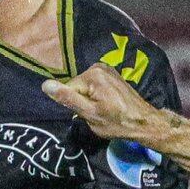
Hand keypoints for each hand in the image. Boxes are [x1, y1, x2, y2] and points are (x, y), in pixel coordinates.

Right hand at [41, 65, 165, 145]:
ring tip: (104, 110)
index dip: (76, 106)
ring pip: (84, 88)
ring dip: (90, 100)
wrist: (143, 121)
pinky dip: (97, 96)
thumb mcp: (90, 114)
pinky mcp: (111, 74)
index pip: (68, 89)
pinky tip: (108, 105)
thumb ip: (68, 98)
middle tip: (98, 114)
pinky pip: (94, 86)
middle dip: (83, 102)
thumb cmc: (117, 122)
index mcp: (92, 74)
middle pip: (76, 87)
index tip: (90, 114)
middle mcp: (97, 66)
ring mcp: (106, 69)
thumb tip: (46, 85)